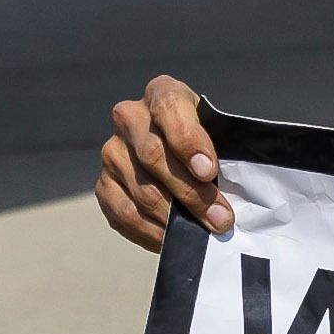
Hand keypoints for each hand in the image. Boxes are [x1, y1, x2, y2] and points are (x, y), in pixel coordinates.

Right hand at [92, 74, 231, 253]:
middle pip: (152, 154)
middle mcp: (130, 117)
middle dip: (190, 191)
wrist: (183, 161)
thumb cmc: (208, 146)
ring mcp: (113, 151)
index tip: (209, 171)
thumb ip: (225, 155)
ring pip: (141, 188)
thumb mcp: (220, 137)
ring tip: (204, 232)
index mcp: (163, 94)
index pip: (169, 109)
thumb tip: (230, 197)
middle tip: (220, 217)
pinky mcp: (104, 184)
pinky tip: (175, 239)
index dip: (188, 141)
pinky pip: (124, 212)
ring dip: (175, 217)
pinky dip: (152, 231)